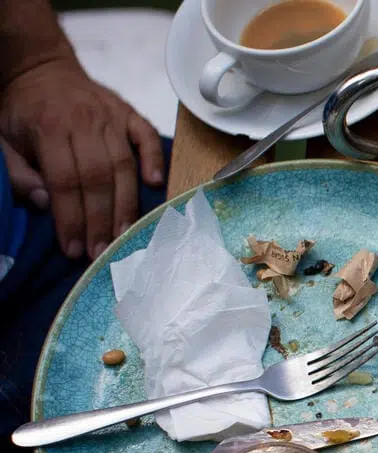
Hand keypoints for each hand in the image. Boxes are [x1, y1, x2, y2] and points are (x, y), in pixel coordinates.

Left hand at [0, 57, 163, 258]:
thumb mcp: (3, 140)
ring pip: (124, 166)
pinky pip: (147, 138)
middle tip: (103, 251)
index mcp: (49, 128)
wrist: (40, 68)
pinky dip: (155, 160)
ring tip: (125, 234)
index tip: (74, 248)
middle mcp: (84, 122)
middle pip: (99, 178)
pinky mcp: (129, 113)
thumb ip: (19, 173)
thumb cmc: (21, 110)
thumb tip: (45, 203)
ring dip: (127, 204)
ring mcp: (111, 117)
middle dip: (101, 220)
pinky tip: (155, 185)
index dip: (71, 218)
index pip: (64, 182)